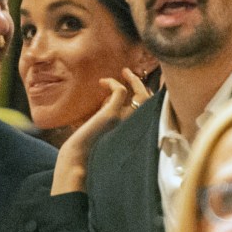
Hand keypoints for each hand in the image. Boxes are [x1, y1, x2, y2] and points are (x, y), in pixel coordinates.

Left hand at [51, 68, 151, 194]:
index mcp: (137, 133)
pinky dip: (113, 83)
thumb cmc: (90, 150)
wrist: (80, 159)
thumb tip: (109, 98)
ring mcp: (127, 120)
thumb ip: (112, 116)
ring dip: (133, 81)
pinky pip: (120, 91)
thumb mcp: (107, 130)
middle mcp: (137, 127)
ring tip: (123, 72)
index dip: (145, 96)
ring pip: (142, 95)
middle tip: (130, 73)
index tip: (134, 87)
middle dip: (141, 85)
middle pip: (150, 102)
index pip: (150, 111)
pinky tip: (102, 82)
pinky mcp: (112, 114)